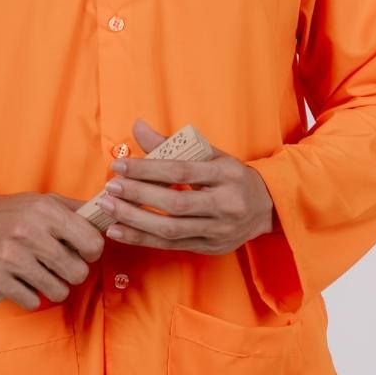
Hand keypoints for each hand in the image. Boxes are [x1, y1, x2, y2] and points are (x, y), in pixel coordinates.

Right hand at [0, 190, 104, 309]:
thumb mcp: (40, 201)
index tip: (83, 252)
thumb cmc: (8, 213)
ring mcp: (11, 257)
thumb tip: (106, 216)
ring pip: (58, 291)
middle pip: (77, 272)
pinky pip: (32, 301)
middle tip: (62, 266)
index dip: (92, 252)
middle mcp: (29, 232)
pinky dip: (32, 296)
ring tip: (44, 275)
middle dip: (74, 272)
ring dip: (55, 287)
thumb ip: (73, 209)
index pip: (92, 243)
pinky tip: (24, 282)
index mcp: (45, 211)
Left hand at [96, 118, 274, 253]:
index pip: (182, 172)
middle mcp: (225, 204)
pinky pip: (171, 246)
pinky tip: (118, 231)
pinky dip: (142, 239)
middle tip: (110, 187)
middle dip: (139, 196)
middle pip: (175, 203)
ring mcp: (218, 230)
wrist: (266, 208)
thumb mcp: (210, 154)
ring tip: (109, 208)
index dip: (148, 169)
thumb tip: (137, 126)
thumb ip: (173, 143)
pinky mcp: (210, 247)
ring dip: (135, 220)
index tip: (120, 166)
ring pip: (171, 229)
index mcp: (226, 175)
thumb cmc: (231, 177)